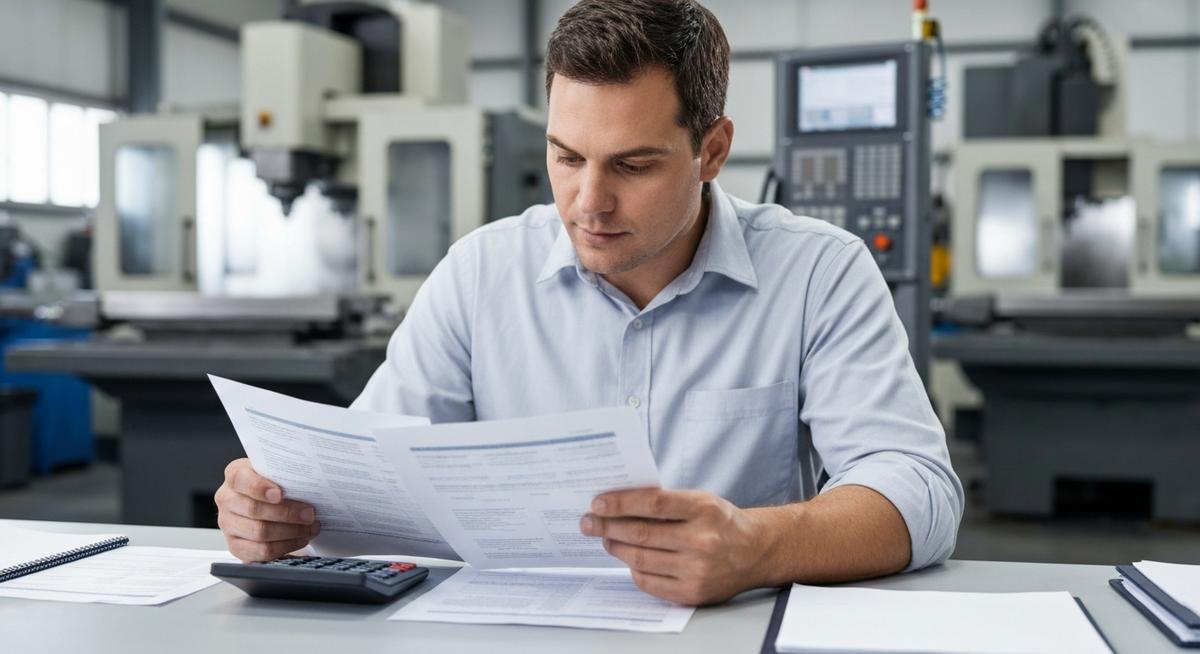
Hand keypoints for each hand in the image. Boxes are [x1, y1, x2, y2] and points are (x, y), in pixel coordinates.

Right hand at [214, 458, 319, 560]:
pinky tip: (299, 540)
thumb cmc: (277, 483)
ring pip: (260, 533)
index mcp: (235, 475)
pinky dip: (285, 547)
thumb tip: (310, 480)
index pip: (240, 479)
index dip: (259, 487)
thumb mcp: (278, 472)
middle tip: (310, 514)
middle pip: (254, 510)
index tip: (279, 494)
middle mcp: (227, 499)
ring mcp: (228, 524)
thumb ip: (286, 473)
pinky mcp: (236, 546)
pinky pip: (261, 551)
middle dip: (287, 513)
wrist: (269, 502)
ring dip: (291, 532)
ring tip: (310, 528)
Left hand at [580, 488, 767, 605]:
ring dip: (616, 547)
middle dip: (608, 527)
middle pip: (641, 533)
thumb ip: (665, 502)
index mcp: (704, 509)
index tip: (598, 503)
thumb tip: (618, 504)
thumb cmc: (721, 522)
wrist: (756, 552)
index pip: (652, 503)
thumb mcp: (701, 500)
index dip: (620, 503)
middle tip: (589, 522)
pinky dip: (633, 569)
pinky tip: (628, 559)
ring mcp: (697, 569)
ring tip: (606, 539)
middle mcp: (702, 540)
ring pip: (640, 558)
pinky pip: (649, 582)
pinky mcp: (692, 592)